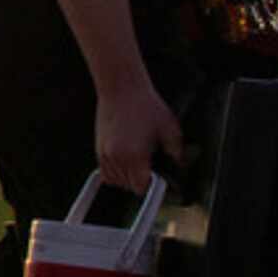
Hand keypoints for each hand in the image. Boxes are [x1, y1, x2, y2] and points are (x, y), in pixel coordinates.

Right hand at [93, 78, 182, 194]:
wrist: (122, 90)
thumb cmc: (145, 105)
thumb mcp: (170, 128)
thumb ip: (176, 150)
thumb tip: (178, 163)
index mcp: (135, 155)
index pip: (140, 186)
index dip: (151, 186)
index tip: (158, 180)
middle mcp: (117, 157)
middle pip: (127, 185)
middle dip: (140, 181)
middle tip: (151, 169)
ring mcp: (105, 153)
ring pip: (115, 180)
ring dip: (126, 178)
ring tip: (138, 165)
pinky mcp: (98, 147)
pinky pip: (105, 171)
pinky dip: (115, 172)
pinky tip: (126, 162)